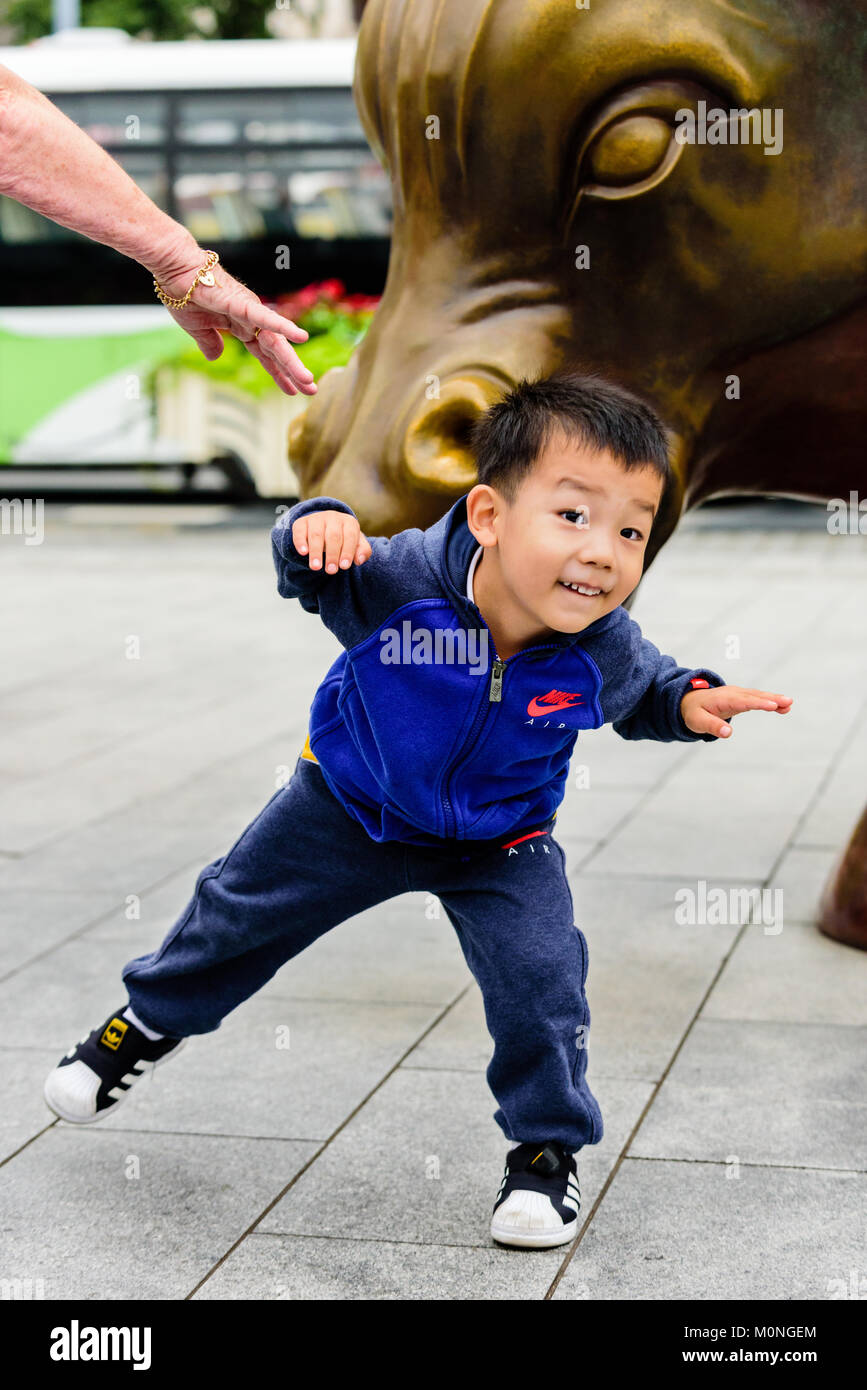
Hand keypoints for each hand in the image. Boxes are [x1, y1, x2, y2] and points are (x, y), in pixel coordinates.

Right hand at [146, 245, 317, 396]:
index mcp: (242, 327)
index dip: (279, 373)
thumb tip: (215, 358)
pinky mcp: (240, 303)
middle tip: (311, 390)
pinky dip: (282, 326)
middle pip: (276, 351)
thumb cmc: (184, 293)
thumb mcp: (197, 329)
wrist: (174, 268)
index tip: (293, 390)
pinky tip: (300, 336)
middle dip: (293, 372)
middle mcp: (251, 320)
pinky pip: (263, 317)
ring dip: (291, 361)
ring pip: (274, 340)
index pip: (265, 356)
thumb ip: (210, 343)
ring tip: (308, 379)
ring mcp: (248, 311)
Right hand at [292, 511, 371, 573]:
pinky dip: (300, 542)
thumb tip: (359, 560)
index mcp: (349, 522)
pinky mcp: (301, 522)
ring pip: (316, 535)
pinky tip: (303, 552)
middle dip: (332, 554)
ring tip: (316, 567)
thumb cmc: (343, 540)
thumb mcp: (356, 544)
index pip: (350, 536)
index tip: (344, 567)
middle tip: (331, 571)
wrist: (324, 527)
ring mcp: (316, 518)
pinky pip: (300, 531)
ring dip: (316, 552)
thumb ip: (362, 551)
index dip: (347, 551)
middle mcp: (333, 517)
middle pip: (333, 536)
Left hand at [681, 685, 792, 737]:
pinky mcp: (741, 697)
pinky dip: (770, 701)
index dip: (757, 703)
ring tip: (789, 704)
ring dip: (774, 699)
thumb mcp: (698, 722)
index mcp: (723, 699)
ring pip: (758, 695)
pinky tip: (783, 707)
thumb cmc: (693, 712)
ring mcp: (738, 694)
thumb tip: (728, 733)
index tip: (772, 704)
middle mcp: (733, 693)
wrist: (689, 701)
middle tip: (787, 702)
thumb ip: (712, 726)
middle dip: (770, 698)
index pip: (743, 701)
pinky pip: (757, 698)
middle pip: (754, 696)